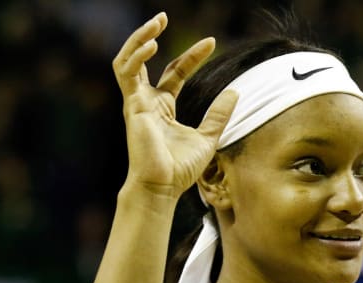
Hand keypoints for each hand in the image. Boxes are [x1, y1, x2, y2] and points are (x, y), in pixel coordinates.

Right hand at [113, 12, 237, 197]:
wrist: (163, 187)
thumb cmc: (181, 168)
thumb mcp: (208, 136)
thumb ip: (219, 114)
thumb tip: (235, 92)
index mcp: (163, 108)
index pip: (174, 72)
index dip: (191, 56)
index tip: (211, 42)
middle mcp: (147, 102)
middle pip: (145, 60)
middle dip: (150, 36)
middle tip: (164, 16)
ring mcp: (136, 103)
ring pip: (128, 61)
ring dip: (139, 39)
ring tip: (156, 23)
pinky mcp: (131, 106)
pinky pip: (126, 73)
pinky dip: (136, 55)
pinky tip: (152, 44)